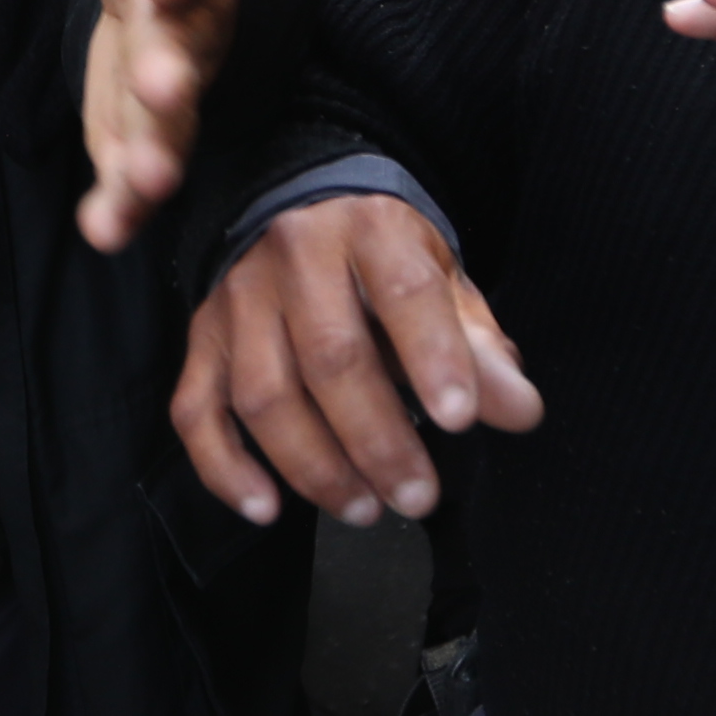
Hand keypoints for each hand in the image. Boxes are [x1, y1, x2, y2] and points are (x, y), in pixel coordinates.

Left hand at [74, 0, 238, 250]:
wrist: (170, 1)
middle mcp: (187, 35)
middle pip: (184, 55)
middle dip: (175, 72)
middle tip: (166, 85)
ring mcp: (167, 94)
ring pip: (168, 126)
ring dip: (158, 153)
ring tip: (147, 180)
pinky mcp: (138, 139)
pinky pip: (132, 179)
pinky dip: (120, 208)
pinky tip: (102, 231)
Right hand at [173, 189, 540, 528]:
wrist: (295, 207)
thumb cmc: (380, 257)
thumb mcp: (441, 278)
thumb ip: (478, 344)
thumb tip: (518, 410)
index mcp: (371, 228)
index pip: (404, 292)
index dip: (433, 359)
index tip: (460, 421)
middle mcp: (296, 256)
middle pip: (330, 356)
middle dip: (377, 439)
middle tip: (418, 495)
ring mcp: (239, 300)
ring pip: (265, 393)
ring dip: (314, 465)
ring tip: (365, 507)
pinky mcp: (203, 339)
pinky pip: (197, 411)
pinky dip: (226, 468)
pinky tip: (267, 509)